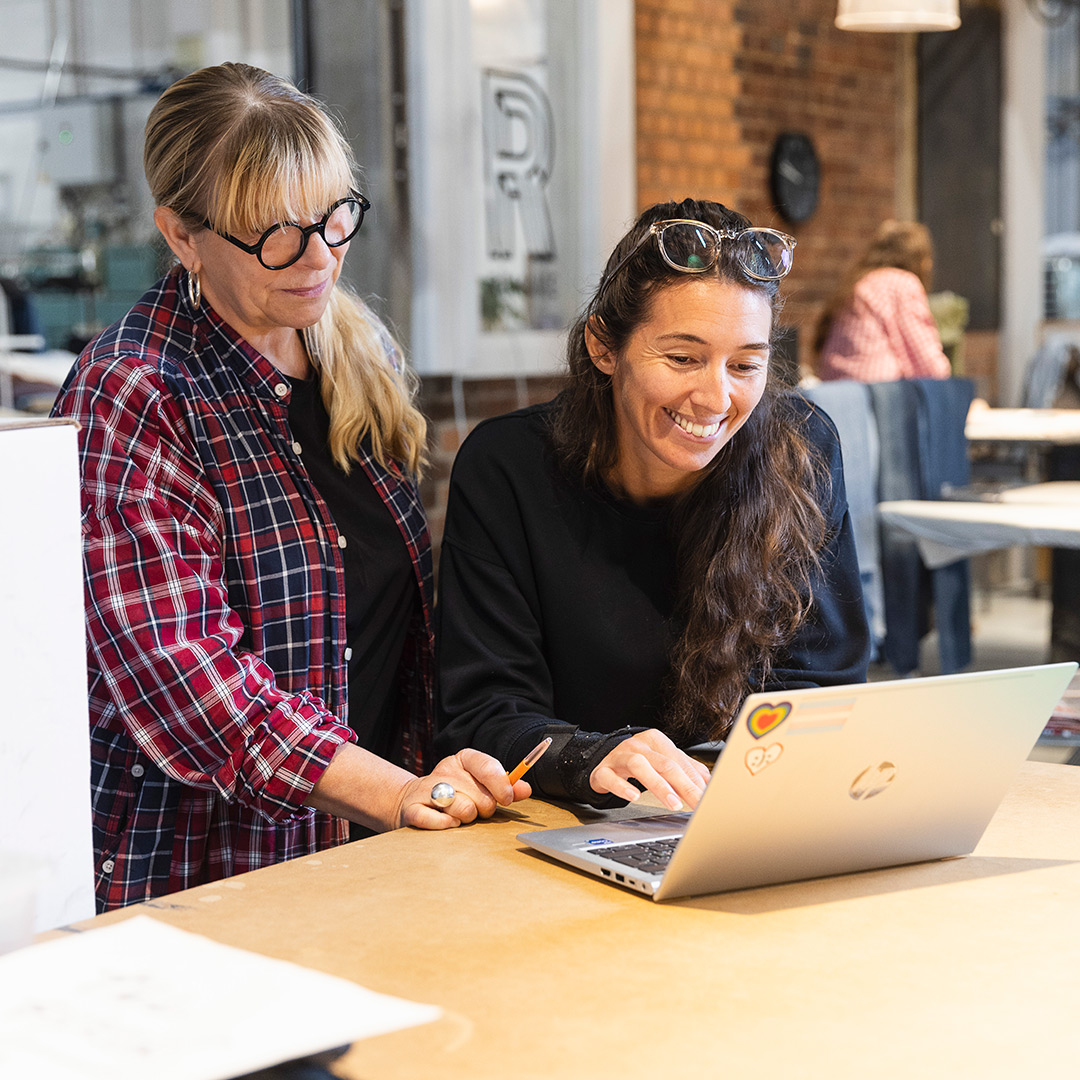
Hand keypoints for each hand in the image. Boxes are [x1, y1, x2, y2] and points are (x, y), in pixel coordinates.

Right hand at [395, 749, 531, 829]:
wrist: (413, 800)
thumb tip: (526, 789)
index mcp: (463, 759)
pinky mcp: (413, 809)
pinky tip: (448, 822)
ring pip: (462, 809)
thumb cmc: (456, 793)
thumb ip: (504, 787)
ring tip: (460, 815)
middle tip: (476, 808)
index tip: (508, 798)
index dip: (501, 783)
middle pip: (479, 795)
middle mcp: (445, 771)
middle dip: (483, 808)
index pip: (486, 765)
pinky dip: (447, 825)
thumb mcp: (480, 784)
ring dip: (466, 818)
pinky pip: (438, 821)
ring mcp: (427, 789)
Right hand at [590, 729, 710, 810]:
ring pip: (639, 765)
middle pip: (664, 763)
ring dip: (659, 785)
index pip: (679, 760)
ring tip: (673, 803)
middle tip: (697, 803)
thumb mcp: (661, 761)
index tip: (707, 798)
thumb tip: (709, 782)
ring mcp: (619, 756)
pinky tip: (634, 796)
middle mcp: (638, 745)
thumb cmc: (636, 763)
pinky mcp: (602, 770)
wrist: (603, 763)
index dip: (694, 780)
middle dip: (684, 785)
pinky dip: (622, 786)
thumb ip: (685, 769)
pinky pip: (610, 777)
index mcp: (655, 741)